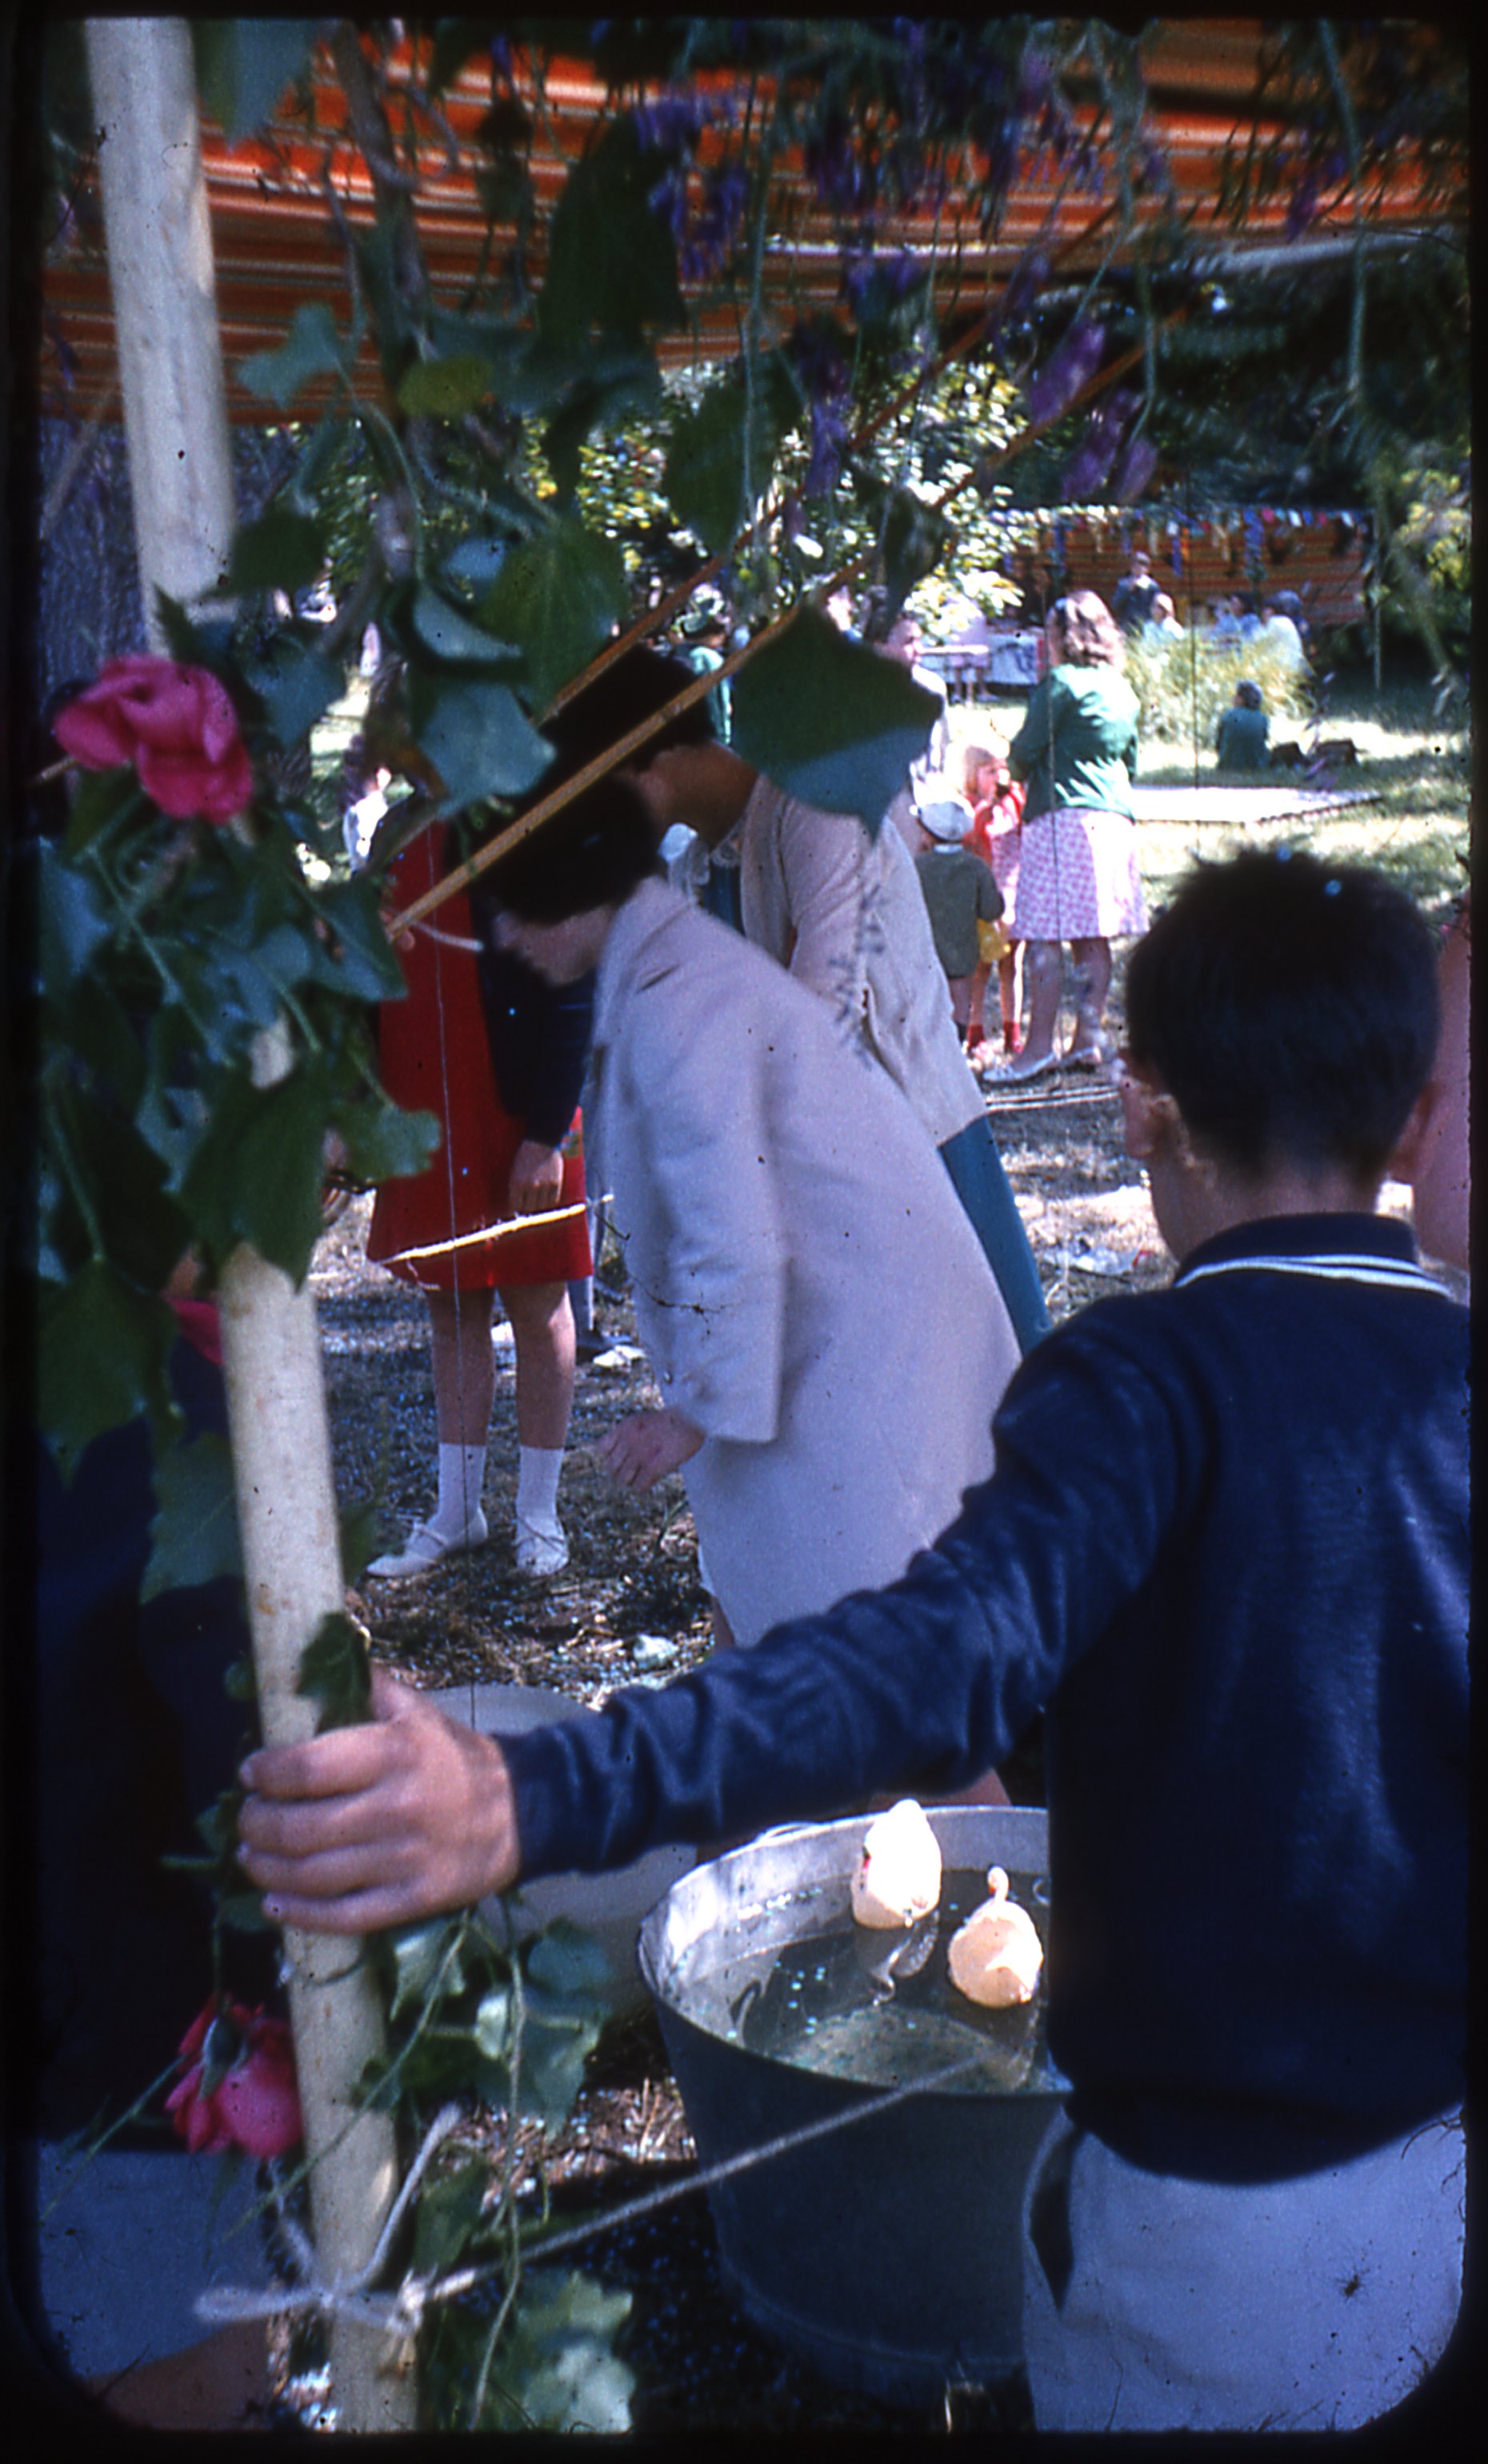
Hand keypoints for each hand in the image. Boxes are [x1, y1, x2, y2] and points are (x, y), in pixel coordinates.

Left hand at [236, 1669, 520, 1933]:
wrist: (522, 1811)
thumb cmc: (456, 1756)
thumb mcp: (417, 1712)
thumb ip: (370, 1685)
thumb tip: (326, 1649)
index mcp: (394, 1754)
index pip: (308, 1768)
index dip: (267, 1773)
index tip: (249, 1773)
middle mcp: (396, 1807)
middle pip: (300, 1828)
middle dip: (257, 1825)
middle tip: (246, 1819)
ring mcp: (404, 1860)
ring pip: (313, 1876)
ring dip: (267, 1869)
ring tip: (251, 1856)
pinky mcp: (413, 1900)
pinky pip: (344, 1915)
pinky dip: (300, 1914)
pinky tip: (275, 1904)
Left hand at [508, 1139, 563, 1215]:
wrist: (542, 1141)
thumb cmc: (525, 1155)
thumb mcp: (515, 1171)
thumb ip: (515, 1188)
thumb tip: (516, 1205)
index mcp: (517, 1182)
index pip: (516, 1205)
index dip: (516, 1209)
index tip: (517, 1209)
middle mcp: (531, 1186)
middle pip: (529, 1208)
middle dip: (527, 1210)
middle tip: (527, 1207)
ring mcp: (544, 1185)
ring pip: (541, 1207)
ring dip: (538, 1207)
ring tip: (537, 1203)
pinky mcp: (556, 1183)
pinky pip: (553, 1200)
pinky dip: (549, 1202)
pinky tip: (546, 1198)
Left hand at [595, 1406, 704, 1491]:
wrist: (692, 1418)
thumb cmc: (670, 1421)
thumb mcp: (641, 1420)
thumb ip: (626, 1434)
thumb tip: (615, 1453)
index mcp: (624, 1428)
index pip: (601, 1450)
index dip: (611, 1455)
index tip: (622, 1455)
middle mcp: (628, 1442)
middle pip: (611, 1468)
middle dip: (621, 1470)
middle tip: (634, 1468)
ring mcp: (639, 1455)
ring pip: (623, 1480)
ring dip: (632, 1479)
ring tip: (643, 1474)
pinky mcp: (652, 1468)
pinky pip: (639, 1487)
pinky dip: (644, 1485)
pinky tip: (651, 1478)